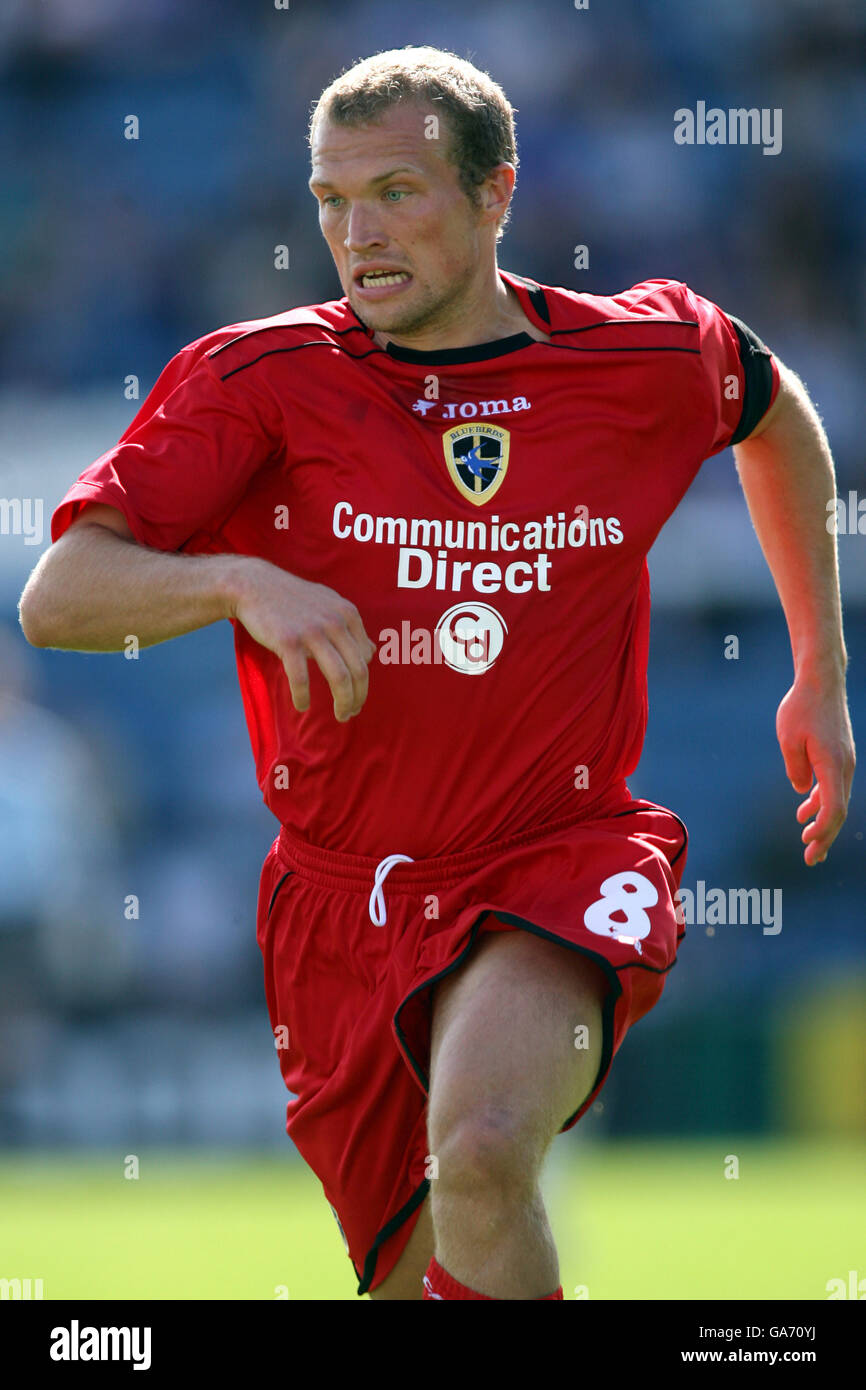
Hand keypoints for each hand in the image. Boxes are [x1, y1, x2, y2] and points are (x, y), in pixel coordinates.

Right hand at [231, 559, 376, 721]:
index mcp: (347, 614)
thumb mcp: (329, 605)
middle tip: (351, 712)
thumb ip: (350, 628)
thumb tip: (371, 652)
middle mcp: (335, 622)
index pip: (365, 657)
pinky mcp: (288, 641)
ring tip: (340, 716)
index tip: (356, 695)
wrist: (254, 585)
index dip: (363, 681)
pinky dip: (303, 697)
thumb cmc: (292, 599)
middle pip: (358, 670)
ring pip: (339, 677)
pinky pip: (302, 678)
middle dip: (358, 697)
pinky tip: (302, 705)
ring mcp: (312, 631)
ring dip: (343, 702)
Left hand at [776, 673, 854, 865]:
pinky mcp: (838, 756)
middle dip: (824, 838)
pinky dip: (821, 802)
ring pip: (837, 800)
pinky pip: (833, 787)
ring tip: (808, 842)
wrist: (821, 682)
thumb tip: (801, 792)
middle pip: (838, 812)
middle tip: (810, 860)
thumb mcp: (788, 738)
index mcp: (832, 764)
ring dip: (823, 823)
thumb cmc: (801, 707)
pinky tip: (804, 812)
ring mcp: (843, 761)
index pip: (834, 809)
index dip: (823, 831)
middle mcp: (844, 766)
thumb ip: (795, 768)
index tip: (807, 844)